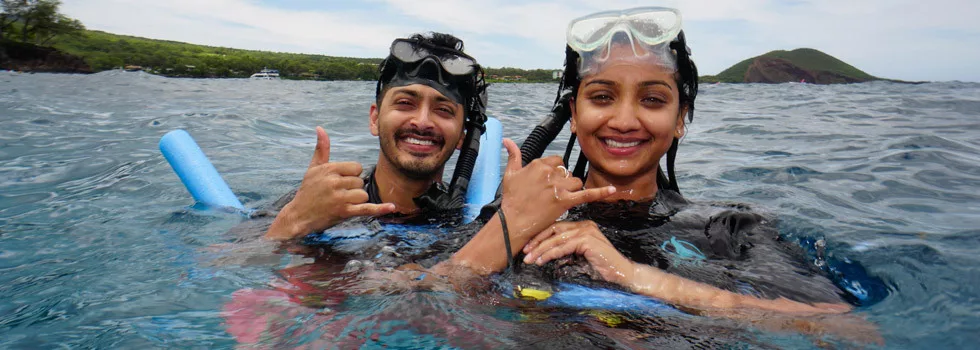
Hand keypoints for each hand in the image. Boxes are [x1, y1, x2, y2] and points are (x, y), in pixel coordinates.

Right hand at [265, 127, 395, 239]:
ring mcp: (340, 198)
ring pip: (363, 194)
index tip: (339, 182)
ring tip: (340, 203)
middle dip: (352, 189)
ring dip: (356, 200)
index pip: (357, 167)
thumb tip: (320, 128)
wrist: (298, 216)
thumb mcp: (313, 168)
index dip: (351, 175)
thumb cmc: (307, 191)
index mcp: (330, 169)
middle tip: (336, 195)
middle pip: (360, 182)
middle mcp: (335, 182)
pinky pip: (367, 209)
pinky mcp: (344, 212)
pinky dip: (380, 209)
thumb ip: (321, 148)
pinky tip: (391, 207)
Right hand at [498, 139, 614, 241]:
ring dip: (571, 189)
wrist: (513, 221)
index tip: (548, 181)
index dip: (554, 171)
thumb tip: (507, 140)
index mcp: (538, 164)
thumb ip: (513, 155)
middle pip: (566, 172)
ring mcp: (558, 187)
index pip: (556, 161)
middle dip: (562, 181)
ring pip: (575, 182)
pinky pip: (586, 194)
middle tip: (551, 193)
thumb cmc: (511, 199)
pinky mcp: (565, 201)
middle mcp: (550, 173)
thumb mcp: (509, 174)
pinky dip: (600, 192)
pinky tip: (612, 190)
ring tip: (559, 199)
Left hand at [521, 220, 633, 285]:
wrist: (621, 274)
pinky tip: (542, 260)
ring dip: (541, 249)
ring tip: (530, 259)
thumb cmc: (601, 268)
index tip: (528, 247)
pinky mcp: (587, 240)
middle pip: (554, 229)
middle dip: (537, 241)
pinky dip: (551, 253)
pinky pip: (564, 246)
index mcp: (582, 227)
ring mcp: (586, 231)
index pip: (556, 227)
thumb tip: (544, 254)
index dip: (541, 237)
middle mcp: (584, 226)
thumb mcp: (579, 257)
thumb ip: (566, 251)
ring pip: (557, 238)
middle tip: (525, 252)